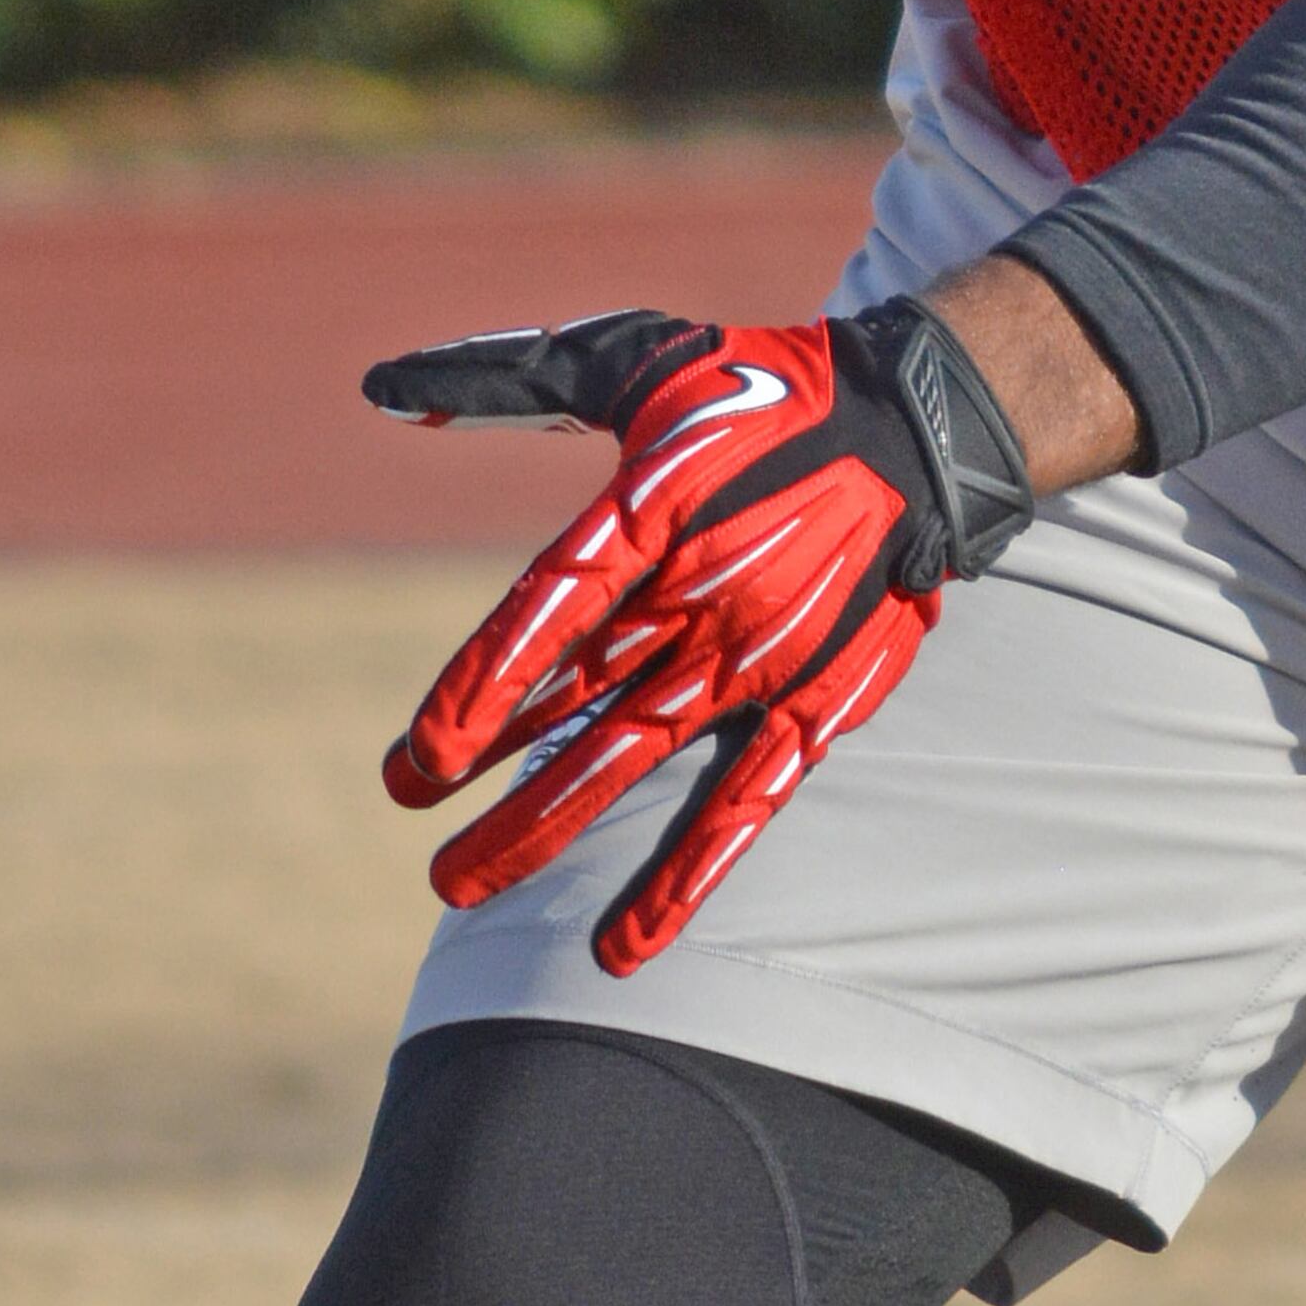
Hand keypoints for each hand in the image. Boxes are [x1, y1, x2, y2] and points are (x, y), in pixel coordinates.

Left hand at [364, 302, 1033, 975]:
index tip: (420, 762)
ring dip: (547, 827)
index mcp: (656, 510)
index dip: (483, 691)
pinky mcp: (817, 701)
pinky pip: (747, 803)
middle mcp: (702, 594)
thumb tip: (384, 389)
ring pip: (636, 758)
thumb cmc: (761, 390)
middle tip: (419, 836)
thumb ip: (511, 380)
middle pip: (577, 705)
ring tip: (460, 890)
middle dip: (493, 782)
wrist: (921, 427)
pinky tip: (628, 947)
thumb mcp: (635, 358)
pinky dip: (689, 877)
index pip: (551, 613)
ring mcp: (760, 658)